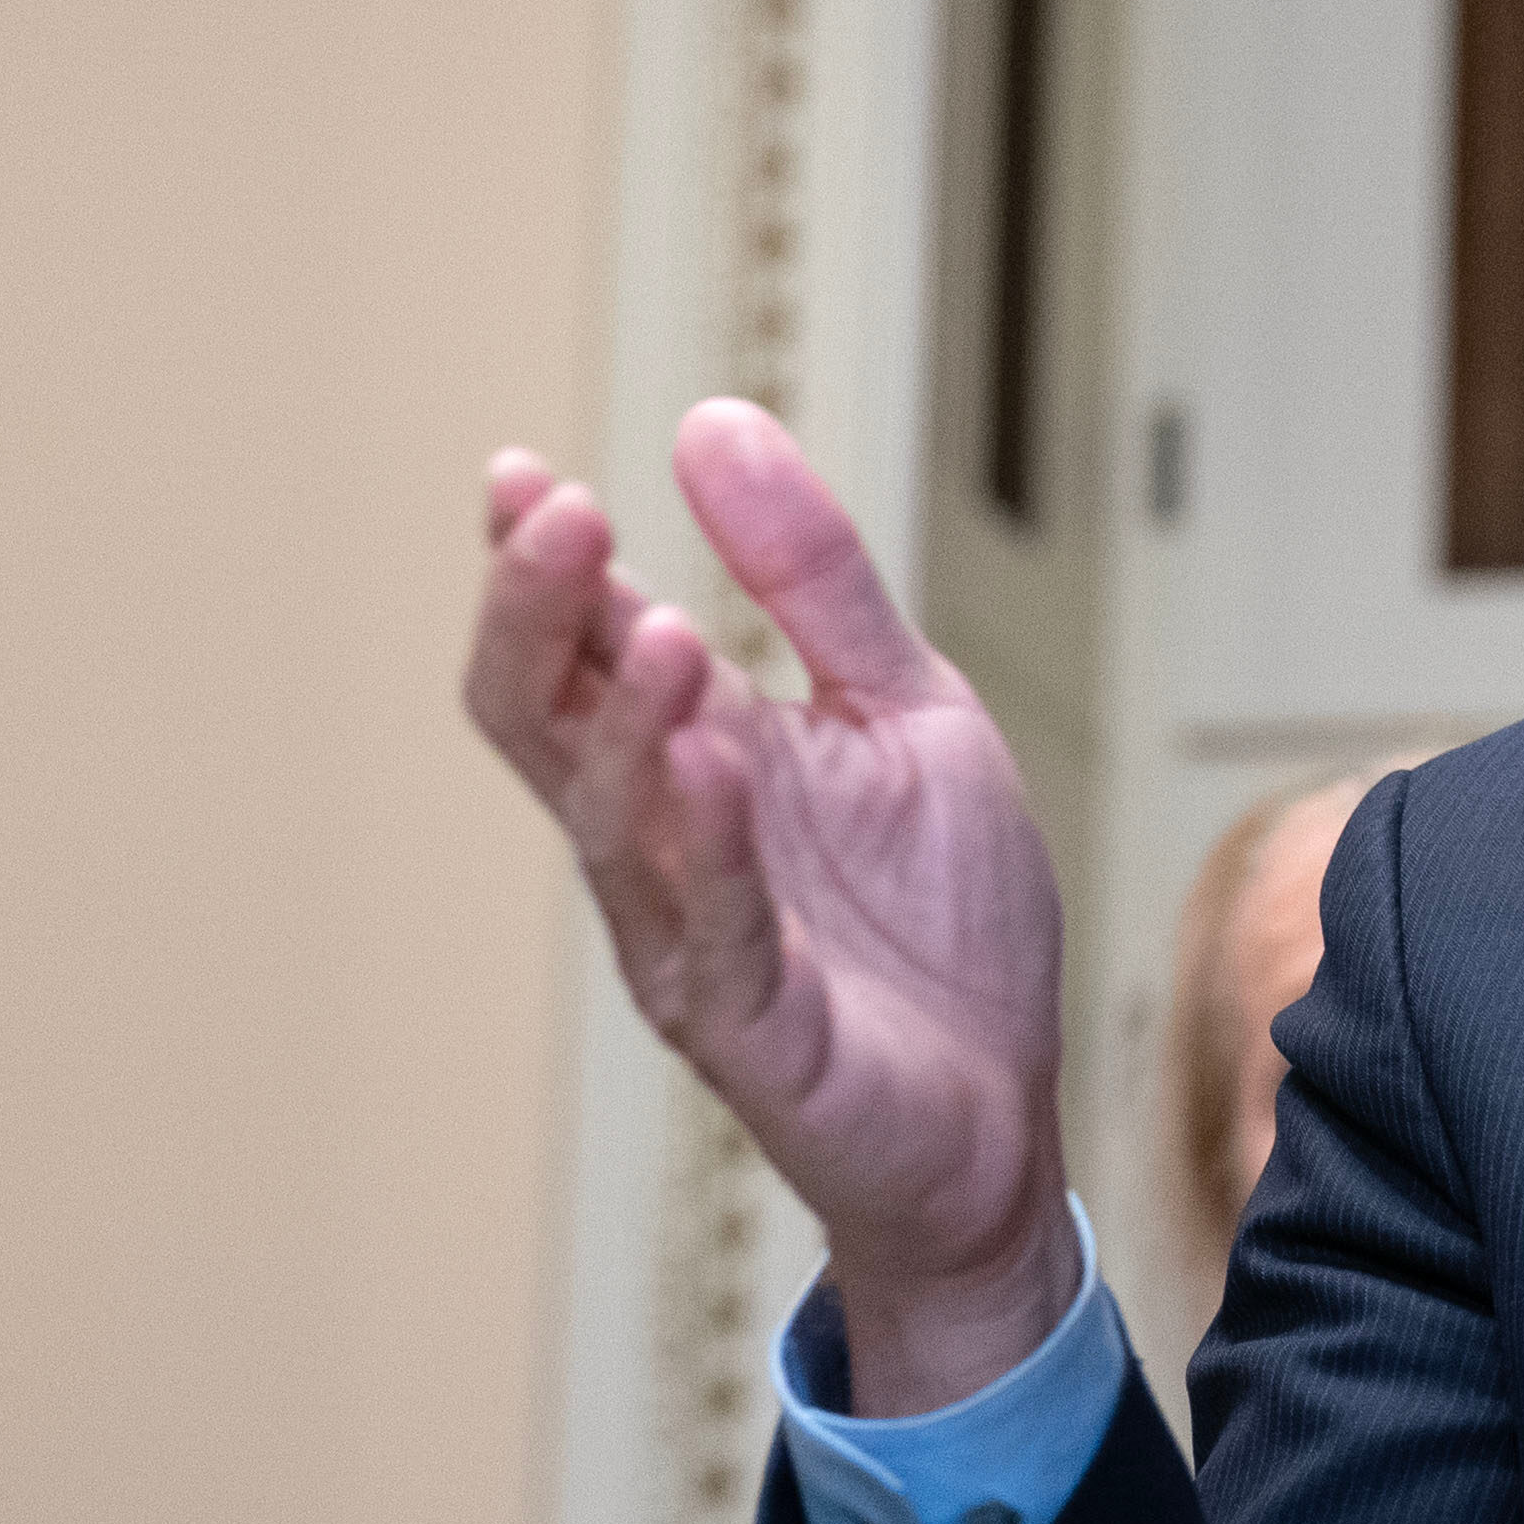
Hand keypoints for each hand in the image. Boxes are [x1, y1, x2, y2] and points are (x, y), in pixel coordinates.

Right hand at [462, 400, 1078, 1412]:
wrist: (1006, 1105)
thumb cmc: (939, 918)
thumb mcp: (906, 708)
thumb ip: (816, 579)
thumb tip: (711, 418)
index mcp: (687, 757)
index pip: (573, 646)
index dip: (534, 563)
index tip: (517, 472)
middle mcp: (657, 842)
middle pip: (537, 720)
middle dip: (534, 617)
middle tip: (553, 513)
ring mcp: (688, 938)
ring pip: (608, 822)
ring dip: (627, 721)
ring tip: (662, 628)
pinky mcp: (753, 1030)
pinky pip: (708, 935)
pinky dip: (707, 850)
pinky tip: (715, 767)